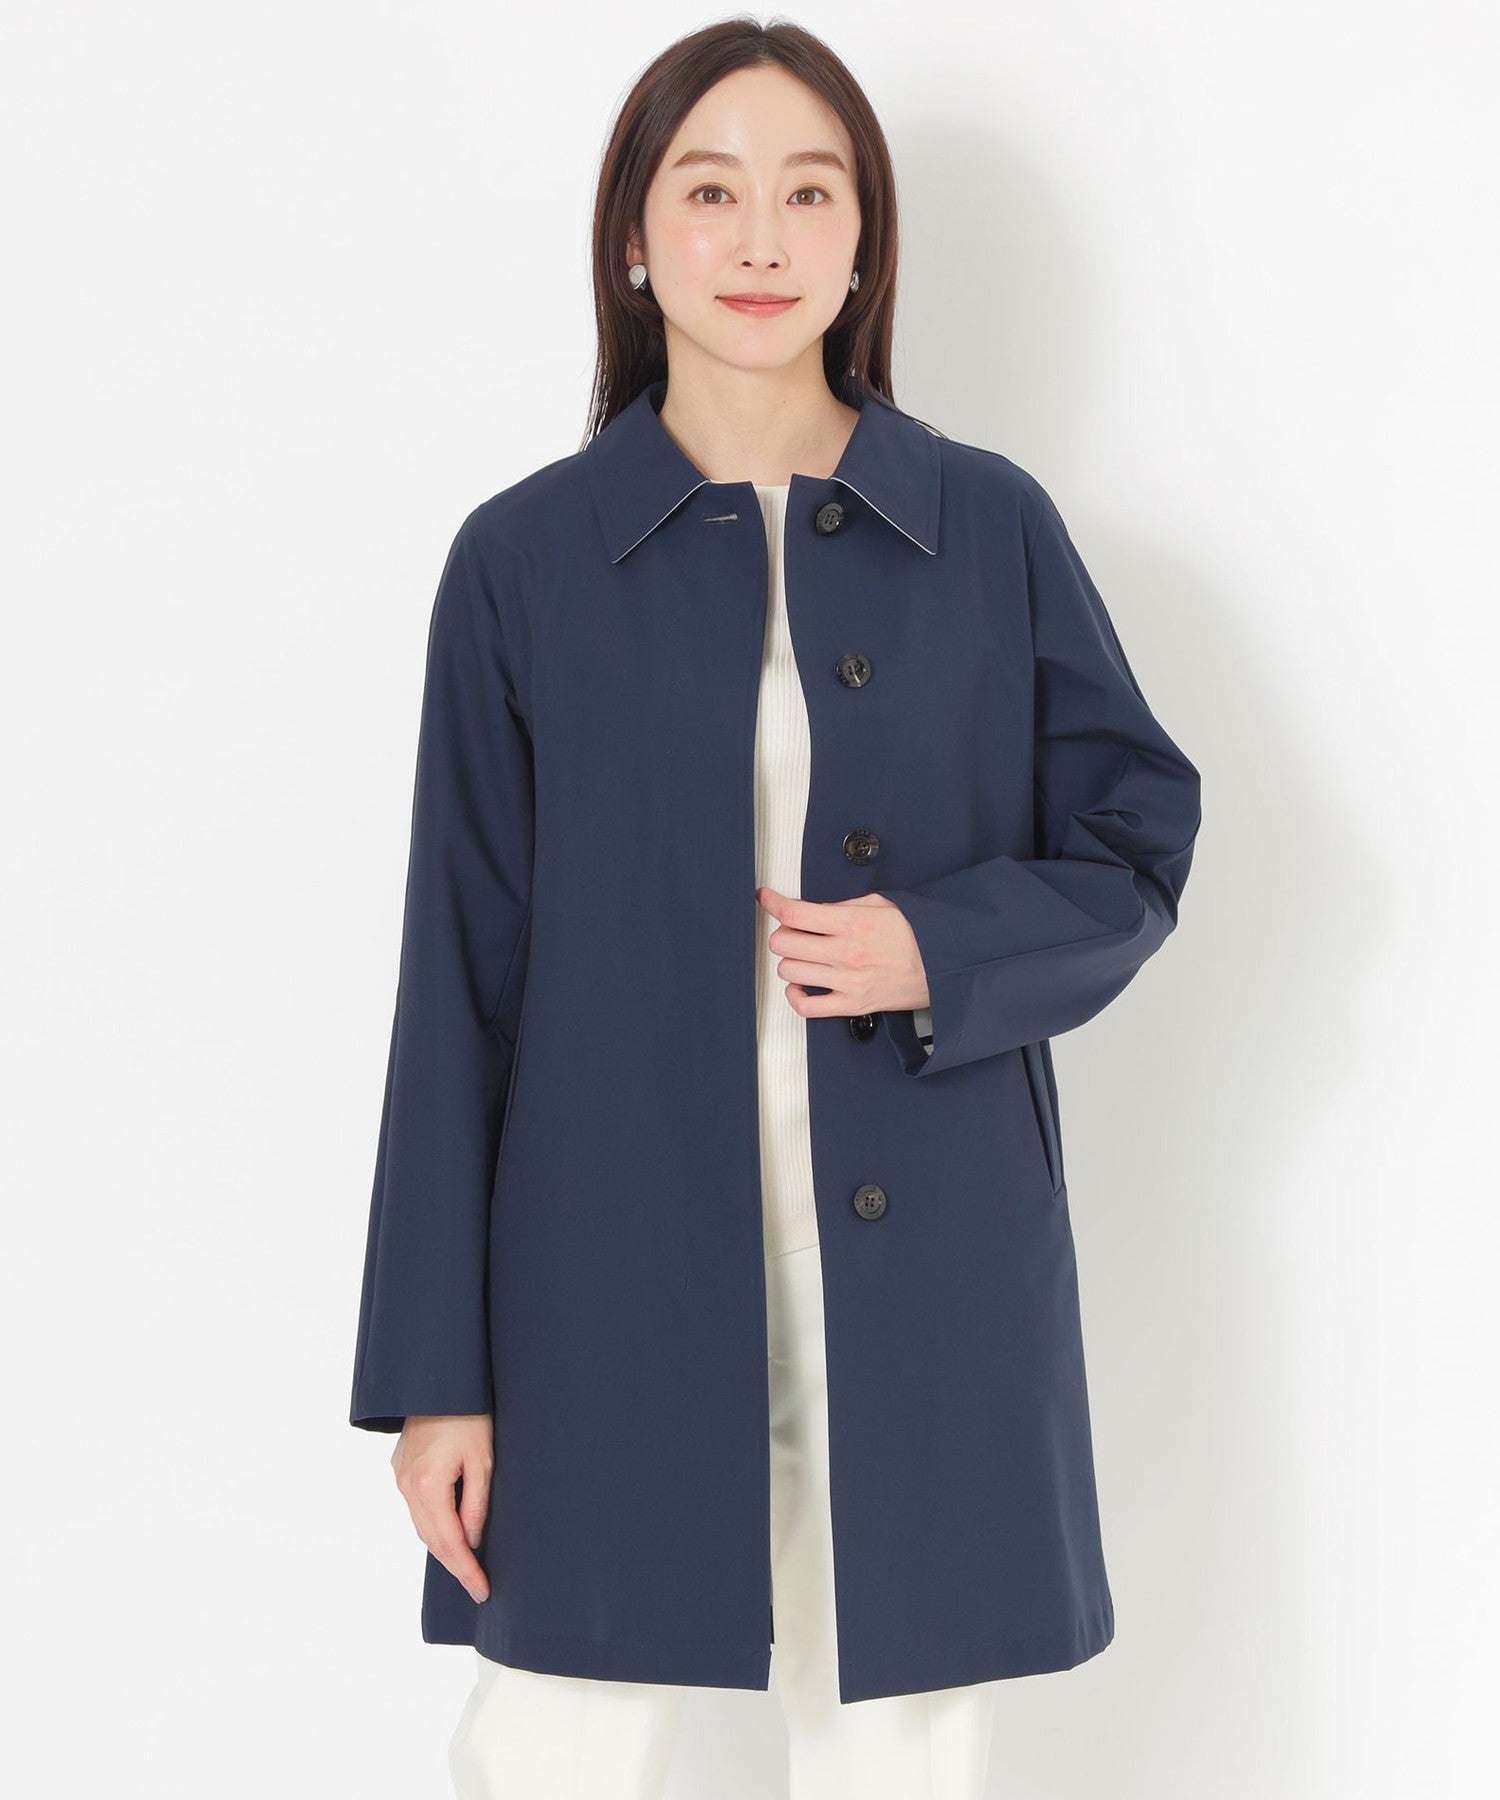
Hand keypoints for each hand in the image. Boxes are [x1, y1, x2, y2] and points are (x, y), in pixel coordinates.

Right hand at [391, 1415, 493, 1603]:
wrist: (441, 1382)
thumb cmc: (469, 1416)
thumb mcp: (483, 1461)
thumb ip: (476, 1505)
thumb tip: (471, 1541)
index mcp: (429, 1485)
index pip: (450, 1542)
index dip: (466, 1570)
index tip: (482, 1590)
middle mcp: (408, 1486)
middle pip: (431, 1540)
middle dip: (455, 1565)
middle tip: (478, 1586)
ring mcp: (400, 1477)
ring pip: (421, 1526)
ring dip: (443, 1547)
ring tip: (467, 1566)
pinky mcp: (400, 1469)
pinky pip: (416, 1508)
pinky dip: (433, 1525)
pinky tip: (449, 1533)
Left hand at [755, 886, 928, 1018]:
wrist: (945, 966)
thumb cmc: (916, 934)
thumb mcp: (881, 904)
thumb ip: (842, 906)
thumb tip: (813, 910)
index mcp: (852, 923)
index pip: (794, 913)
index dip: (771, 903)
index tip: (765, 898)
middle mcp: (845, 953)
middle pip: (784, 943)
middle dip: (783, 933)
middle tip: (794, 931)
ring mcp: (847, 981)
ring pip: (789, 972)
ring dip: (791, 961)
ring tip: (804, 956)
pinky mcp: (852, 1004)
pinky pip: (807, 1007)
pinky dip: (795, 996)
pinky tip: (800, 986)